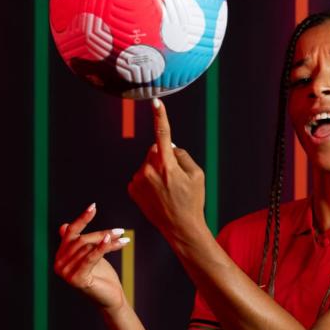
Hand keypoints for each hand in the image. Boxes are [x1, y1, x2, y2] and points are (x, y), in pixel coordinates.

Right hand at [54, 203, 130, 310]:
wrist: (110, 298)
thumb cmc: (101, 275)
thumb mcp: (90, 255)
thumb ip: (77, 242)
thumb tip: (64, 225)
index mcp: (60, 256)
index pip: (71, 233)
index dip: (82, 219)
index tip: (94, 206)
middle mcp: (58, 264)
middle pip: (82, 239)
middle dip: (102, 234)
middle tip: (120, 231)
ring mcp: (65, 273)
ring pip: (88, 247)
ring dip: (108, 241)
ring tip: (123, 238)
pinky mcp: (76, 279)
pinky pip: (90, 258)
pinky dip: (101, 248)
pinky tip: (111, 240)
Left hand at [128, 98, 207, 244]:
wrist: (180, 227)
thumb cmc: (192, 200)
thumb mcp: (197, 174)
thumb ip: (182, 155)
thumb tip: (168, 145)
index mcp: (166, 165)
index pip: (162, 134)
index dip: (160, 117)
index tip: (155, 102)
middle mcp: (148, 170)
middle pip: (155, 150)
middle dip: (164, 157)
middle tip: (176, 179)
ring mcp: (137, 180)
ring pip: (147, 163)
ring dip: (156, 170)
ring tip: (167, 190)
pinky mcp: (132, 189)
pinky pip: (141, 175)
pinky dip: (148, 180)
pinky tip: (157, 195)